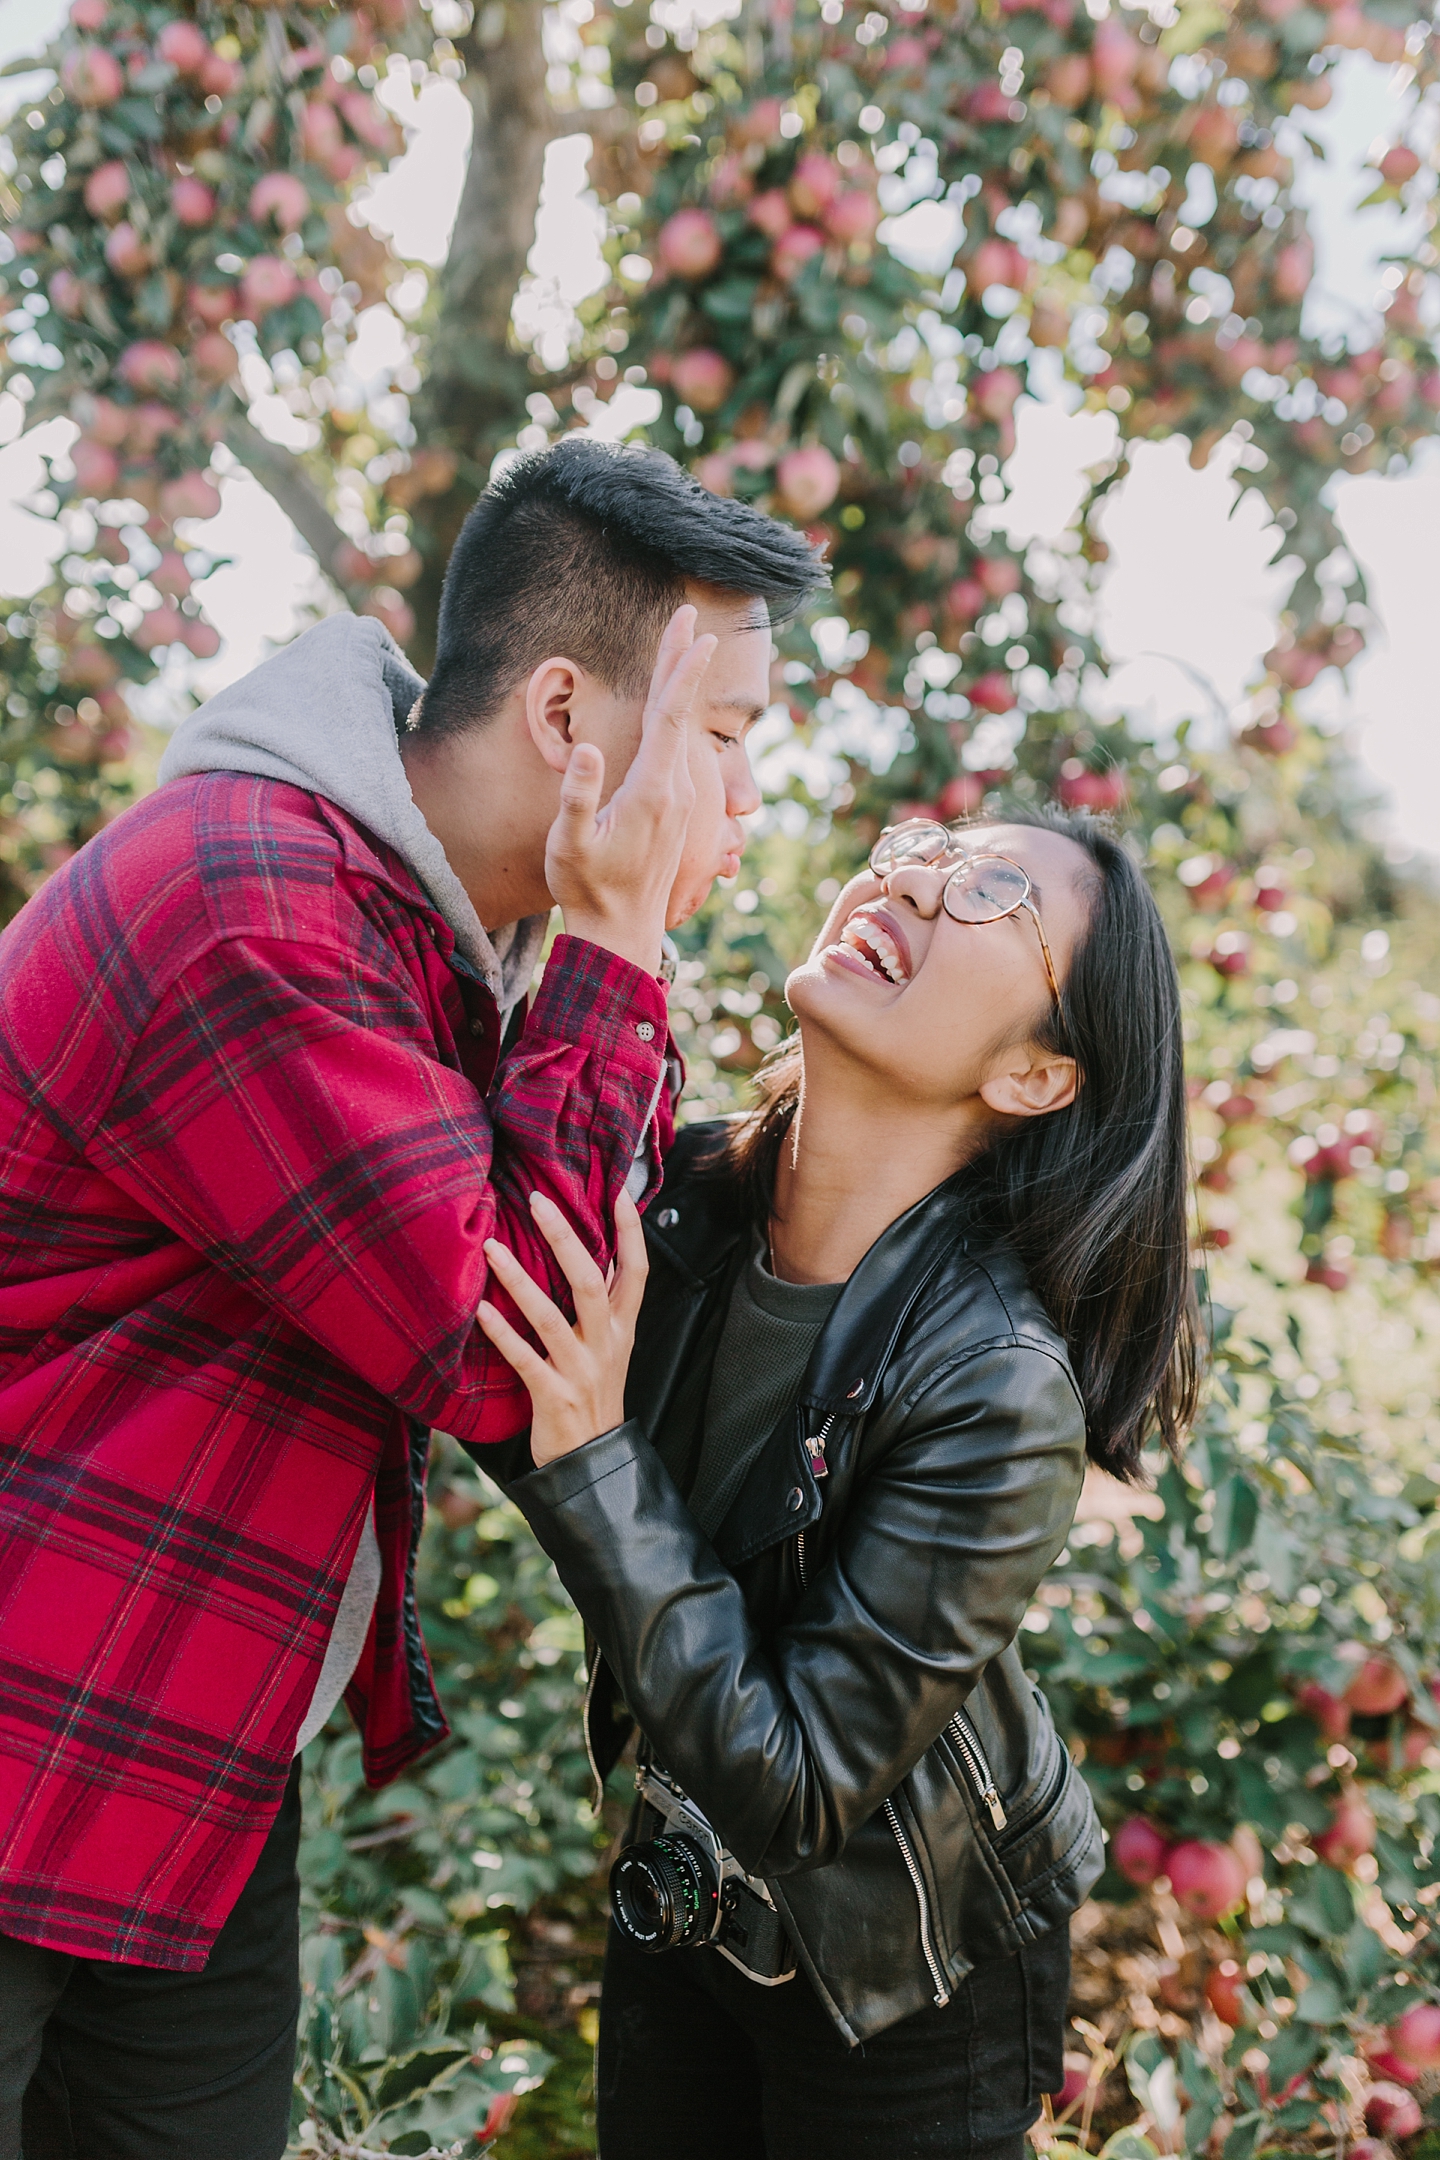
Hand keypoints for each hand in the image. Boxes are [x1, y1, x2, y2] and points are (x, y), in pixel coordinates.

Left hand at [476, 1189, 648, 1468]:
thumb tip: (596, 1251)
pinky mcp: (554, 1397)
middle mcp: (606, 1344)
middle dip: (566, 1238)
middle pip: (591, 1282)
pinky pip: (525, 1360)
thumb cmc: (595, 1394)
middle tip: (539, 1199)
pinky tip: (479, 1310)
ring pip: (551, 1317)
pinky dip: (502, 1334)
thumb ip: (606, 1303)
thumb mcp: (612, 1346)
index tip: (616, 1189)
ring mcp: (581, 1370)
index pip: (638, 1270)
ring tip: (492, 1248)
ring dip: (520, 1280)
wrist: (593, 1463)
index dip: (631, 1231)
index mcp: (622, 1328)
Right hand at [545, 605, 715, 973]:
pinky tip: (672, 705)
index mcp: (651, 789)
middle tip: (688, 617)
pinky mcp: (673, 809)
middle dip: (682, 662)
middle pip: (679, 713)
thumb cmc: (588, 888)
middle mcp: (673, 789)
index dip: (681, 672)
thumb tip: (587, 750)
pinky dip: (675, 716)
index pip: (670, 718)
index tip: (696, 634)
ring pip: (681, 730)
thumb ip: (577, 796)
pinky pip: (678, 749)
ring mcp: (678, 799)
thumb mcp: (570, 844)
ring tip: (682, 645)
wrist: (622, 933)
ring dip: (679, 685)